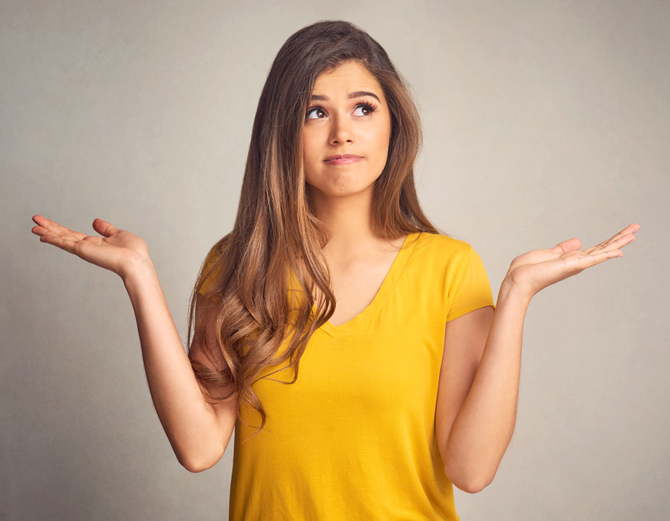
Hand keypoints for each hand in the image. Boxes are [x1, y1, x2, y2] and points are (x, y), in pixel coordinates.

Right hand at [31, 215, 151, 278]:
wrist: (136, 262)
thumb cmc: (134, 252)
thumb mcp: (119, 234)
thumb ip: (106, 229)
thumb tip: (96, 221)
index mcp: (95, 242)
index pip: (72, 234)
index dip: (59, 228)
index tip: (47, 222)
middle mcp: (87, 246)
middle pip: (63, 236)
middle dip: (49, 228)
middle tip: (34, 220)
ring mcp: (84, 249)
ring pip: (61, 239)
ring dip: (47, 232)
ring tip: (33, 227)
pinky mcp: (84, 250)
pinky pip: (65, 243)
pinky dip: (54, 239)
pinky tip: (42, 235)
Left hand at [502, 223, 638, 301]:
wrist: (517, 280)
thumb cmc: (527, 270)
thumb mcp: (547, 254)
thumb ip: (563, 248)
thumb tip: (578, 241)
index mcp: (571, 258)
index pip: (596, 248)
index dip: (610, 240)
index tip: (624, 232)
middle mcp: (577, 262)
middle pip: (603, 247)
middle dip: (620, 237)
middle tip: (637, 227)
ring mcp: (576, 264)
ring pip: (602, 251)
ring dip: (619, 241)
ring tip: (634, 233)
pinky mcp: (571, 265)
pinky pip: (592, 259)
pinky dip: (606, 254)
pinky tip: (620, 250)